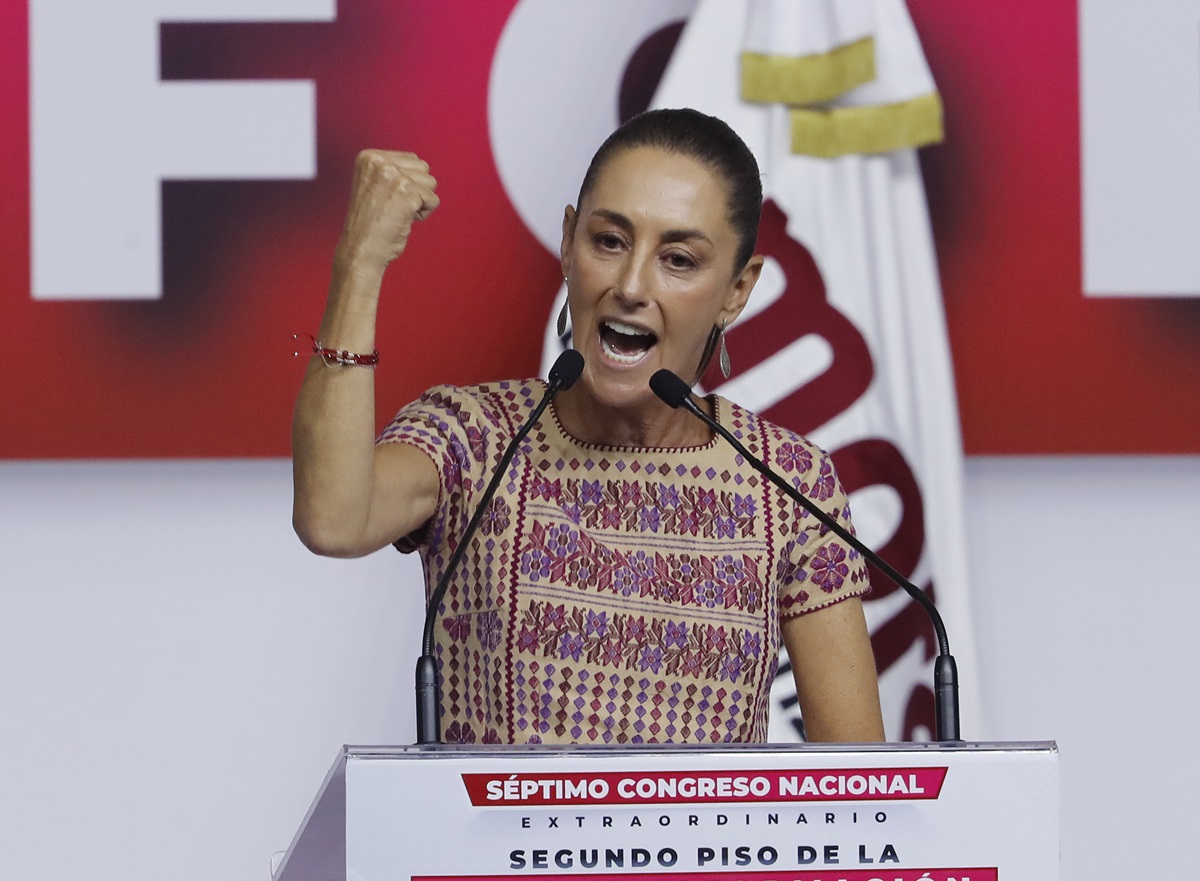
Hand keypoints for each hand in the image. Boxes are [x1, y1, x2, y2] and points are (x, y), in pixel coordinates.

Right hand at [337, 150, 439, 274]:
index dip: (407, 183)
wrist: (360, 250)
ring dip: (420, 201)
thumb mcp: (374, 185)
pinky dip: (423, 214)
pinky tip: (403, 221)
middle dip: (416, 190)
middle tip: (394, 207)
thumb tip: (421, 165)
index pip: (412, 159)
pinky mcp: (408, 194)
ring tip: (398, 213)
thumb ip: (393, 170)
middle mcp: (380, 162)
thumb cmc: (370, 223)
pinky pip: (433, 200)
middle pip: (423, 168)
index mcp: (369, 157)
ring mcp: (394, 177)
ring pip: (431, 182)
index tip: (387, 198)